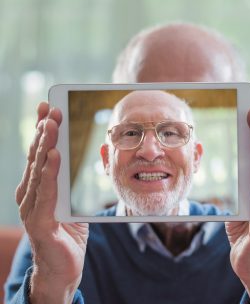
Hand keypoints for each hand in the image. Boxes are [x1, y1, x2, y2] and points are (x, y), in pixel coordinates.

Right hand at [15, 102, 88, 303]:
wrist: (63, 268)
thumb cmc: (69, 234)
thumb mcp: (74, 201)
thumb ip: (75, 181)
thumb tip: (93, 157)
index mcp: (38, 188)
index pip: (40, 153)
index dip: (42, 130)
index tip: (48, 107)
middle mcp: (30, 194)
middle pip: (36, 157)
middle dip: (43, 131)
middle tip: (51, 109)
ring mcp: (31, 208)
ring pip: (37, 170)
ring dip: (44, 145)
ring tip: (50, 125)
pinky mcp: (38, 222)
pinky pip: (45, 193)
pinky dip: (48, 173)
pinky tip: (52, 156)